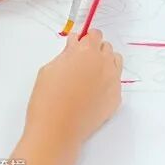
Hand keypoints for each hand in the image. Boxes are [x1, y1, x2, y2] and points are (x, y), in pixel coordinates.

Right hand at [24, 31, 121, 146]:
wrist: (57, 130)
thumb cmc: (47, 99)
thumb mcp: (49, 69)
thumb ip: (66, 53)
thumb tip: (75, 44)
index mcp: (87, 51)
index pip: (94, 34)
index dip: (86, 39)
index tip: (80, 44)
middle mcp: (104, 62)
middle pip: (106, 47)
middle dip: (95, 51)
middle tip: (82, 63)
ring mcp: (113, 79)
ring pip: (115, 61)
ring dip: (105, 63)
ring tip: (90, 76)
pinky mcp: (117, 96)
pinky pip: (116, 82)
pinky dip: (107, 83)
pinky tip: (94, 93)